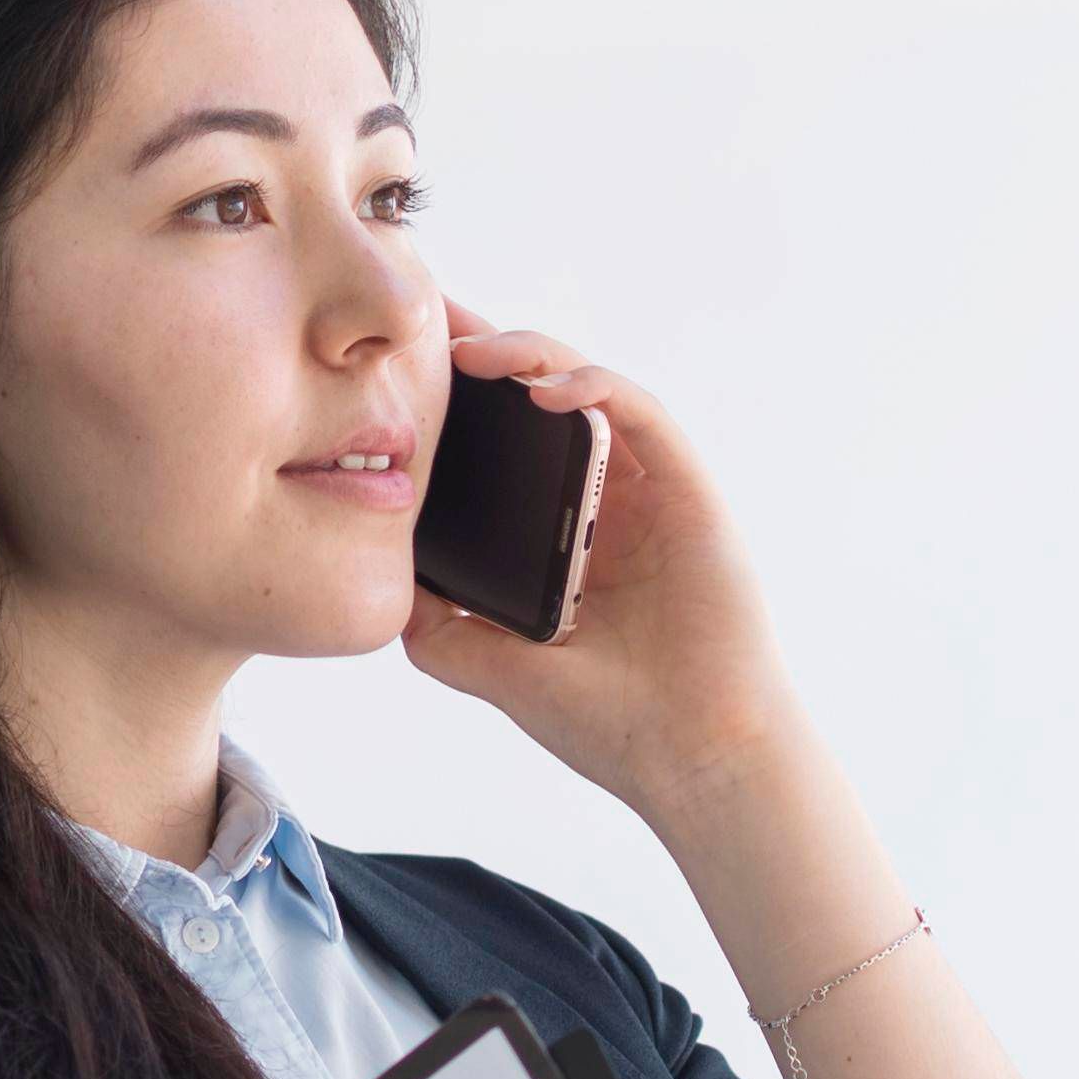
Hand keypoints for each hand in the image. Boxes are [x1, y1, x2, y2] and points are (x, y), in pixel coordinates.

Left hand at [403, 303, 811, 816]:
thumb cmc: (615, 725)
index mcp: (566, 539)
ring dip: (530, 357)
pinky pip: (641, 414)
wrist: (693, 759)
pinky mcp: (689, 491)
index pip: (508, 448)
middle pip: (543, 402)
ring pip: (589, 391)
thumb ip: (445, 629)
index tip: (398, 368)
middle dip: (485, 351)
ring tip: (469, 352)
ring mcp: (650, 493)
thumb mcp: (499, 671)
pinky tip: (543, 387)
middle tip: (426, 319)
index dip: (459, 401)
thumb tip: (385, 587)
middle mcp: (608, 505)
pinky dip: (594, 387)